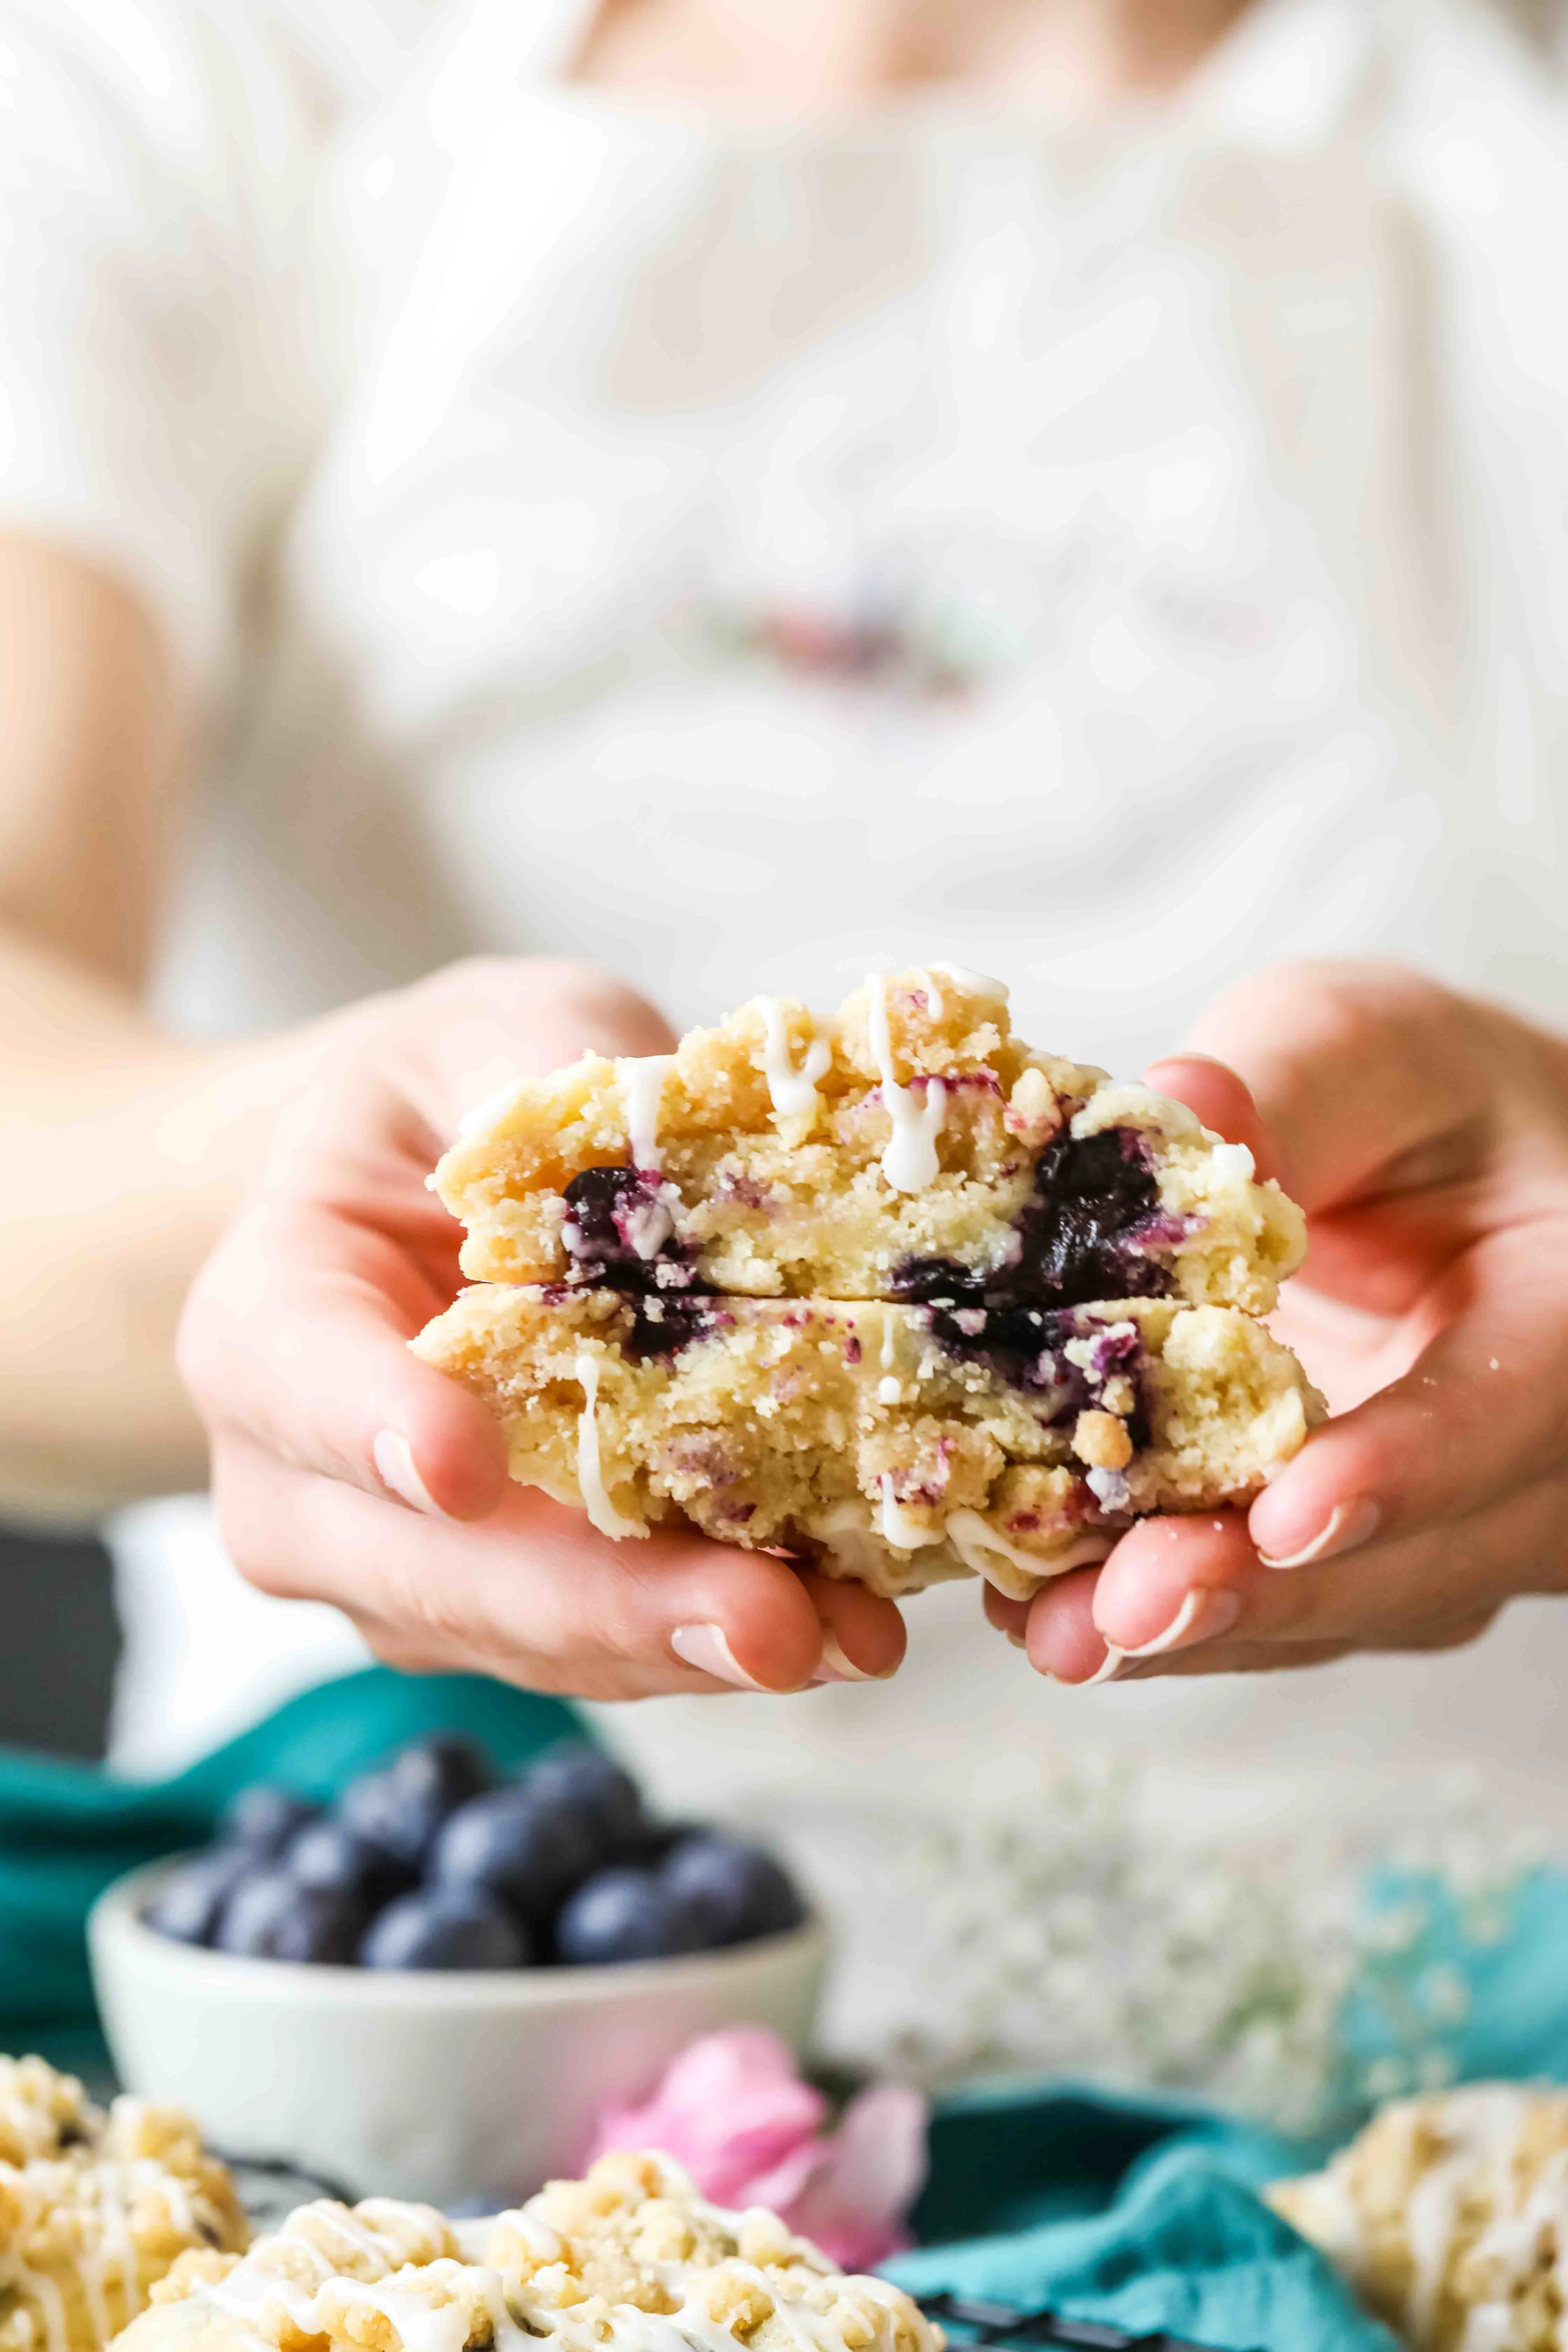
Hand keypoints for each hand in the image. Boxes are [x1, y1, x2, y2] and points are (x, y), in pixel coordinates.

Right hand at [179, 959, 904, 1700]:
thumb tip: (652, 1126)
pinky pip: (601, 1651)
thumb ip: (532, 1065)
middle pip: (430, 1569)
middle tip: (760, 1622)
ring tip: (847, 1633)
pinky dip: (716, 1642)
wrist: (415, 1196)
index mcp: (270, 1316)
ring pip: (531, 1639)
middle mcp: (307, 1478)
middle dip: (603, 1605)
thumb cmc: (443, 1103)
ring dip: (691, 1647)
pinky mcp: (504, 1613)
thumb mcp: (481, 1031)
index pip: (296, 1380)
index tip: (465, 1465)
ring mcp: (401, 1568)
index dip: (375, 1429)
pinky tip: (838, 1622)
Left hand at [986, 961, 1567, 1682]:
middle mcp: (1545, 1454)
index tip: (1285, 1512)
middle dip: (1261, 1588)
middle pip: (1419, 1553)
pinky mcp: (1377, 1566)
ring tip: (1060, 1635)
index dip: (1396, 1469)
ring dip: (1199, 1629)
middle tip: (1120, 1611)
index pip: (1503, 1409)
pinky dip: (1175, 1622)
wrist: (1445, 1182)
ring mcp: (1466, 1529)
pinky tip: (1058, 1620)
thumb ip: (1292, 1083)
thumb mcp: (1367, 1047)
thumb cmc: (1421, 1100)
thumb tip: (1177, 1104)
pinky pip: (1289, 1615)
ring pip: (1345, 1609)